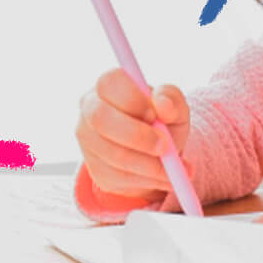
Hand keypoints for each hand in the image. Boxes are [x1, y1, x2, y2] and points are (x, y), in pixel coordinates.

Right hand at [74, 69, 190, 202]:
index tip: (155, 114)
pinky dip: (147, 179)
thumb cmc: (163, 121)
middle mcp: (91, 109)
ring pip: (114, 154)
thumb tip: (162, 104)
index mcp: (108, 85)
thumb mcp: (174, 106)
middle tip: (165, 146)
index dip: (133, 100)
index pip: (109, 83)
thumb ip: (172, 99)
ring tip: (174, 167)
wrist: (157, 153)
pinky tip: (162, 176)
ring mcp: (88, 141)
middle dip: (137, 136)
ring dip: (150, 164)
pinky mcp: (95, 169)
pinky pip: (120, 177)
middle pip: (101, 119)